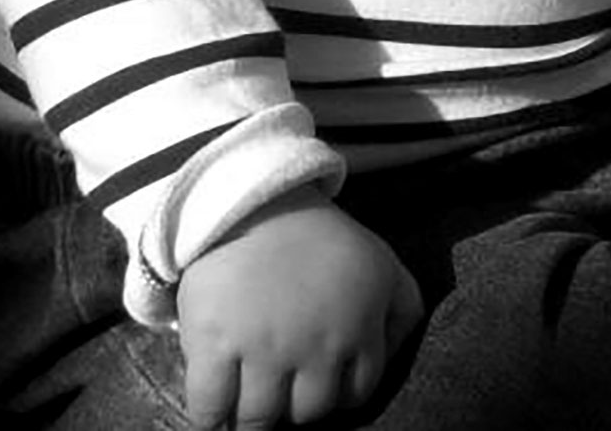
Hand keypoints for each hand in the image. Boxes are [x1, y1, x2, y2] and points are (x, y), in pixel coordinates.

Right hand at [176, 188, 423, 428]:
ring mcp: (264, 348)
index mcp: (360, 328)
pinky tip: (211, 412)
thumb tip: (389, 360)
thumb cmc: (321, 239)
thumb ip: (403, 313)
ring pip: (259, 418)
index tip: (316, 384)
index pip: (355, 393)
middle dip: (295, 407)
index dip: (336, 393)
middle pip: (307, 412)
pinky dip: (208, 418)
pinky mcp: (214, 344)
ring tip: (245, 407)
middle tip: (279, 392)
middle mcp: (317, 346)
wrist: (255, 202)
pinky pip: (208, 408)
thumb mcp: (382, 266)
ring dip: (251, 419)